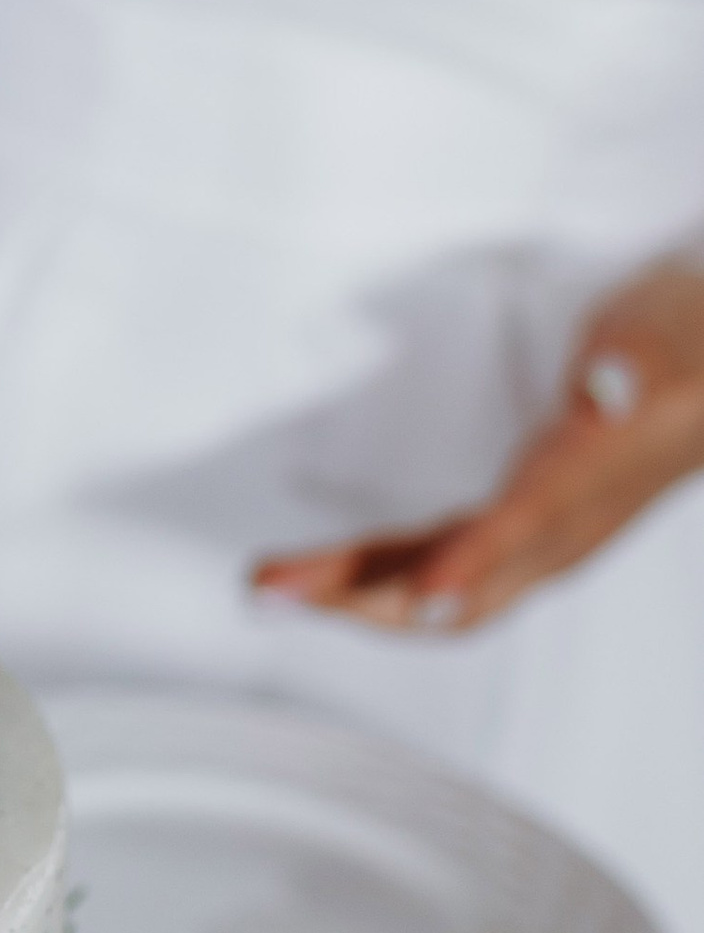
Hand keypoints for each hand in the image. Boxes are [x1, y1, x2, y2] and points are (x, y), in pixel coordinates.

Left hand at [254, 258, 703, 632]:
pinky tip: (328, 570)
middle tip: (270, 586)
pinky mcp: (518, 529)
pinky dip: (376, 573)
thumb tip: (607, 388)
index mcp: (593, 478)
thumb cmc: (685, 349)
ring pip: (439, 589)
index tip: (421, 595)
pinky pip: (438, 566)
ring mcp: (537, 538)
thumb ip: (635, 362)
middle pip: (459, 586)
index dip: (470, 563)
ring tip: (271, 583)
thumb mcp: (664, 336)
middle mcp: (562, 528)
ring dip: (351, 592)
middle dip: (361, 596)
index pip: (524, 526)